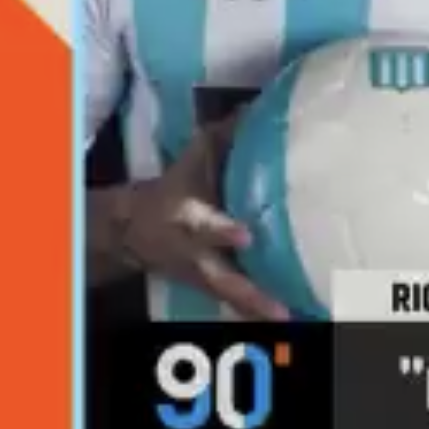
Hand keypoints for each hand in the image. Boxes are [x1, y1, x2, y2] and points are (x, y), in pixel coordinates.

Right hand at [118, 118, 289, 319]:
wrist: (133, 229)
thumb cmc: (176, 188)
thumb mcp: (192, 159)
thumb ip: (225, 134)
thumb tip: (258, 104)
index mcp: (187, 219)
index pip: (203, 226)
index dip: (222, 232)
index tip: (247, 237)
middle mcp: (195, 255)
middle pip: (222, 279)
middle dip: (249, 293)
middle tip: (281, 311)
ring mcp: (205, 278)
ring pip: (233, 300)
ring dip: (260, 312)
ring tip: (296, 323)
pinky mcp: (214, 290)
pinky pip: (239, 306)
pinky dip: (261, 315)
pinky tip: (295, 322)